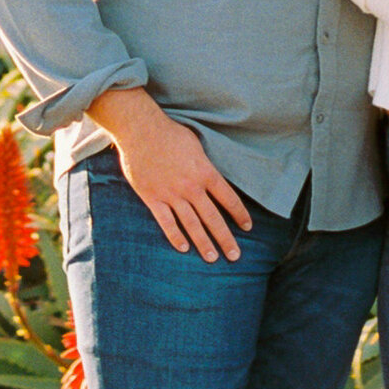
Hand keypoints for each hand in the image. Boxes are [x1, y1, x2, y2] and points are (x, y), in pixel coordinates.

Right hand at [87, 87, 255, 260]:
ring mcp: (171, 194)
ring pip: (191, 224)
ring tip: (212, 258)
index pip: (229, 198)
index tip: (248, 227)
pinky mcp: (153, 197)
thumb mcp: (196, 145)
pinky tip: (183, 248)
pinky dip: (175, 236)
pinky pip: (166, 222)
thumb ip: (205, 165)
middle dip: (225, 238)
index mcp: (205, 171)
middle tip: (235, 256)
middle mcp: (191, 186)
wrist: (140, 129)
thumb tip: (212, 179)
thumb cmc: (170, 133)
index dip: (240, 214)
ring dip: (203, 243)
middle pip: (212, 217)